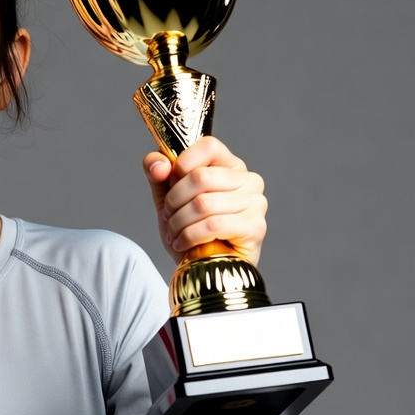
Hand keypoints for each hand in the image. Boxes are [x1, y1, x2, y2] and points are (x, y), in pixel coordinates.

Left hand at [143, 136, 266, 266]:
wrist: (201, 269)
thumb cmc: (189, 229)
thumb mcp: (166, 197)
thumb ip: (158, 173)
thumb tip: (159, 165)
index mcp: (230, 165)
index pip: (208, 145)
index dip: (181, 164)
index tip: (170, 184)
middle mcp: (249, 180)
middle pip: (200, 177)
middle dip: (174, 201)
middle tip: (167, 216)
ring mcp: (256, 203)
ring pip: (203, 203)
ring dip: (178, 222)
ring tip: (174, 233)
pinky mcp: (255, 226)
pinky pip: (213, 225)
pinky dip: (189, 236)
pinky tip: (183, 243)